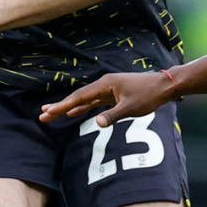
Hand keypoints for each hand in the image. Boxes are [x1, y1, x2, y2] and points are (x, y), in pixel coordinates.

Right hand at [39, 71, 178, 127]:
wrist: (164, 86)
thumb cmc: (149, 95)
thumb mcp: (131, 107)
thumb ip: (113, 115)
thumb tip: (97, 122)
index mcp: (105, 84)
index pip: (80, 97)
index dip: (63, 106)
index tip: (48, 112)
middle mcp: (104, 84)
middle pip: (78, 97)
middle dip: (60, 106)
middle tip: (42, 115)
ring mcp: (108, 89)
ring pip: (84, 100)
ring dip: (69, 107)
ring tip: (52, 112)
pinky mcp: (113, 95)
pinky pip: (93, 102)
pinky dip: (83, 107)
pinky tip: (74, 112)